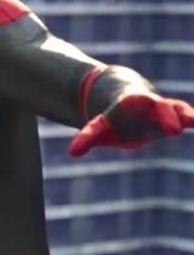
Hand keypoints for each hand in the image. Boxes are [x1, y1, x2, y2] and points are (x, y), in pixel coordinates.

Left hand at [69, 93, 193, 156]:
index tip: (139, 105)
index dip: (135, 104)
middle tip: (173, 130)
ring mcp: (166, 111)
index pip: (131, 103)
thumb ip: (87, 137)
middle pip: (161, 107)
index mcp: (130, 103)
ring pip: (181, 110)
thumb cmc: (113, 117)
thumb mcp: (99, 126)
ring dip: (190, 116)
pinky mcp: (177, 119)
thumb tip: (72, 153)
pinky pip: (190, 118)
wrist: (131, 102)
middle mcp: (151, 104)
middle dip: (167, 117)